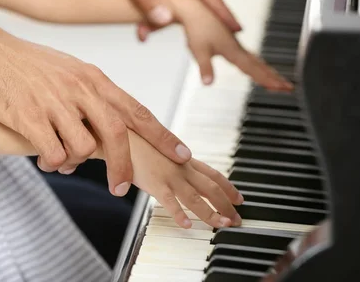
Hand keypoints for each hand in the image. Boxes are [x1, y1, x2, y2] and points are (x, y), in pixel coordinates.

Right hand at [0, 18, 192, 195]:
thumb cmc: (25, 62)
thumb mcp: (67, 70)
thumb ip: (92, 94)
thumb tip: (112, 121)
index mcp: (92, 77)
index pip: (137, 109)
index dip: (162, 135)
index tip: (183, 154)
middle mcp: (79, 88)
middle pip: (117, 134)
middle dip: (123, 166)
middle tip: (120, 188)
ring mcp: (54, 101)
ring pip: (82, 148)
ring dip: (74, 163)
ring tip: (61, 160)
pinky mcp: (29, 116)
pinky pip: (54, 153)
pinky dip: (53, 163)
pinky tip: (44, 158)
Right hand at [127, 130, 243, 228]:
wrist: (120, 133)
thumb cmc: (137, 141)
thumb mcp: (161, 150)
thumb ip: (172, 161)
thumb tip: (181, 170)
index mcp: (183, 159)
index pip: (213, 174)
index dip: (229, 187)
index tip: (239, 198)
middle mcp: (181, 166)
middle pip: (211, 187)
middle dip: (227, 204)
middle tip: (237, 219)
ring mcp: (169, 175)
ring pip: (196, 197)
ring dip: (211, 212)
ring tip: (222, 224)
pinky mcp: (154, 182)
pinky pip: (169, 201)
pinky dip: (179, 214)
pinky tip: (187, 225)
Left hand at [170, 0, 291, 89]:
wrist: (195, 9)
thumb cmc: (196, 27)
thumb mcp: (198, 51)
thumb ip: (205, 68)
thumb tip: (207, 82)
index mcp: (232, 51)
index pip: (254, 70)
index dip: (268, 80)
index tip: (282, 88)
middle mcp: (237, 48)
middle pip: (260, 66)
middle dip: (274, 78)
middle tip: (289, 88)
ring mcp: (236, 45)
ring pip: (256, 61)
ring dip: (268, 71)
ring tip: (279, 81)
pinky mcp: (231, 42)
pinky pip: (249, 56)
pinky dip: (257, 64)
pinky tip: (257, 67)